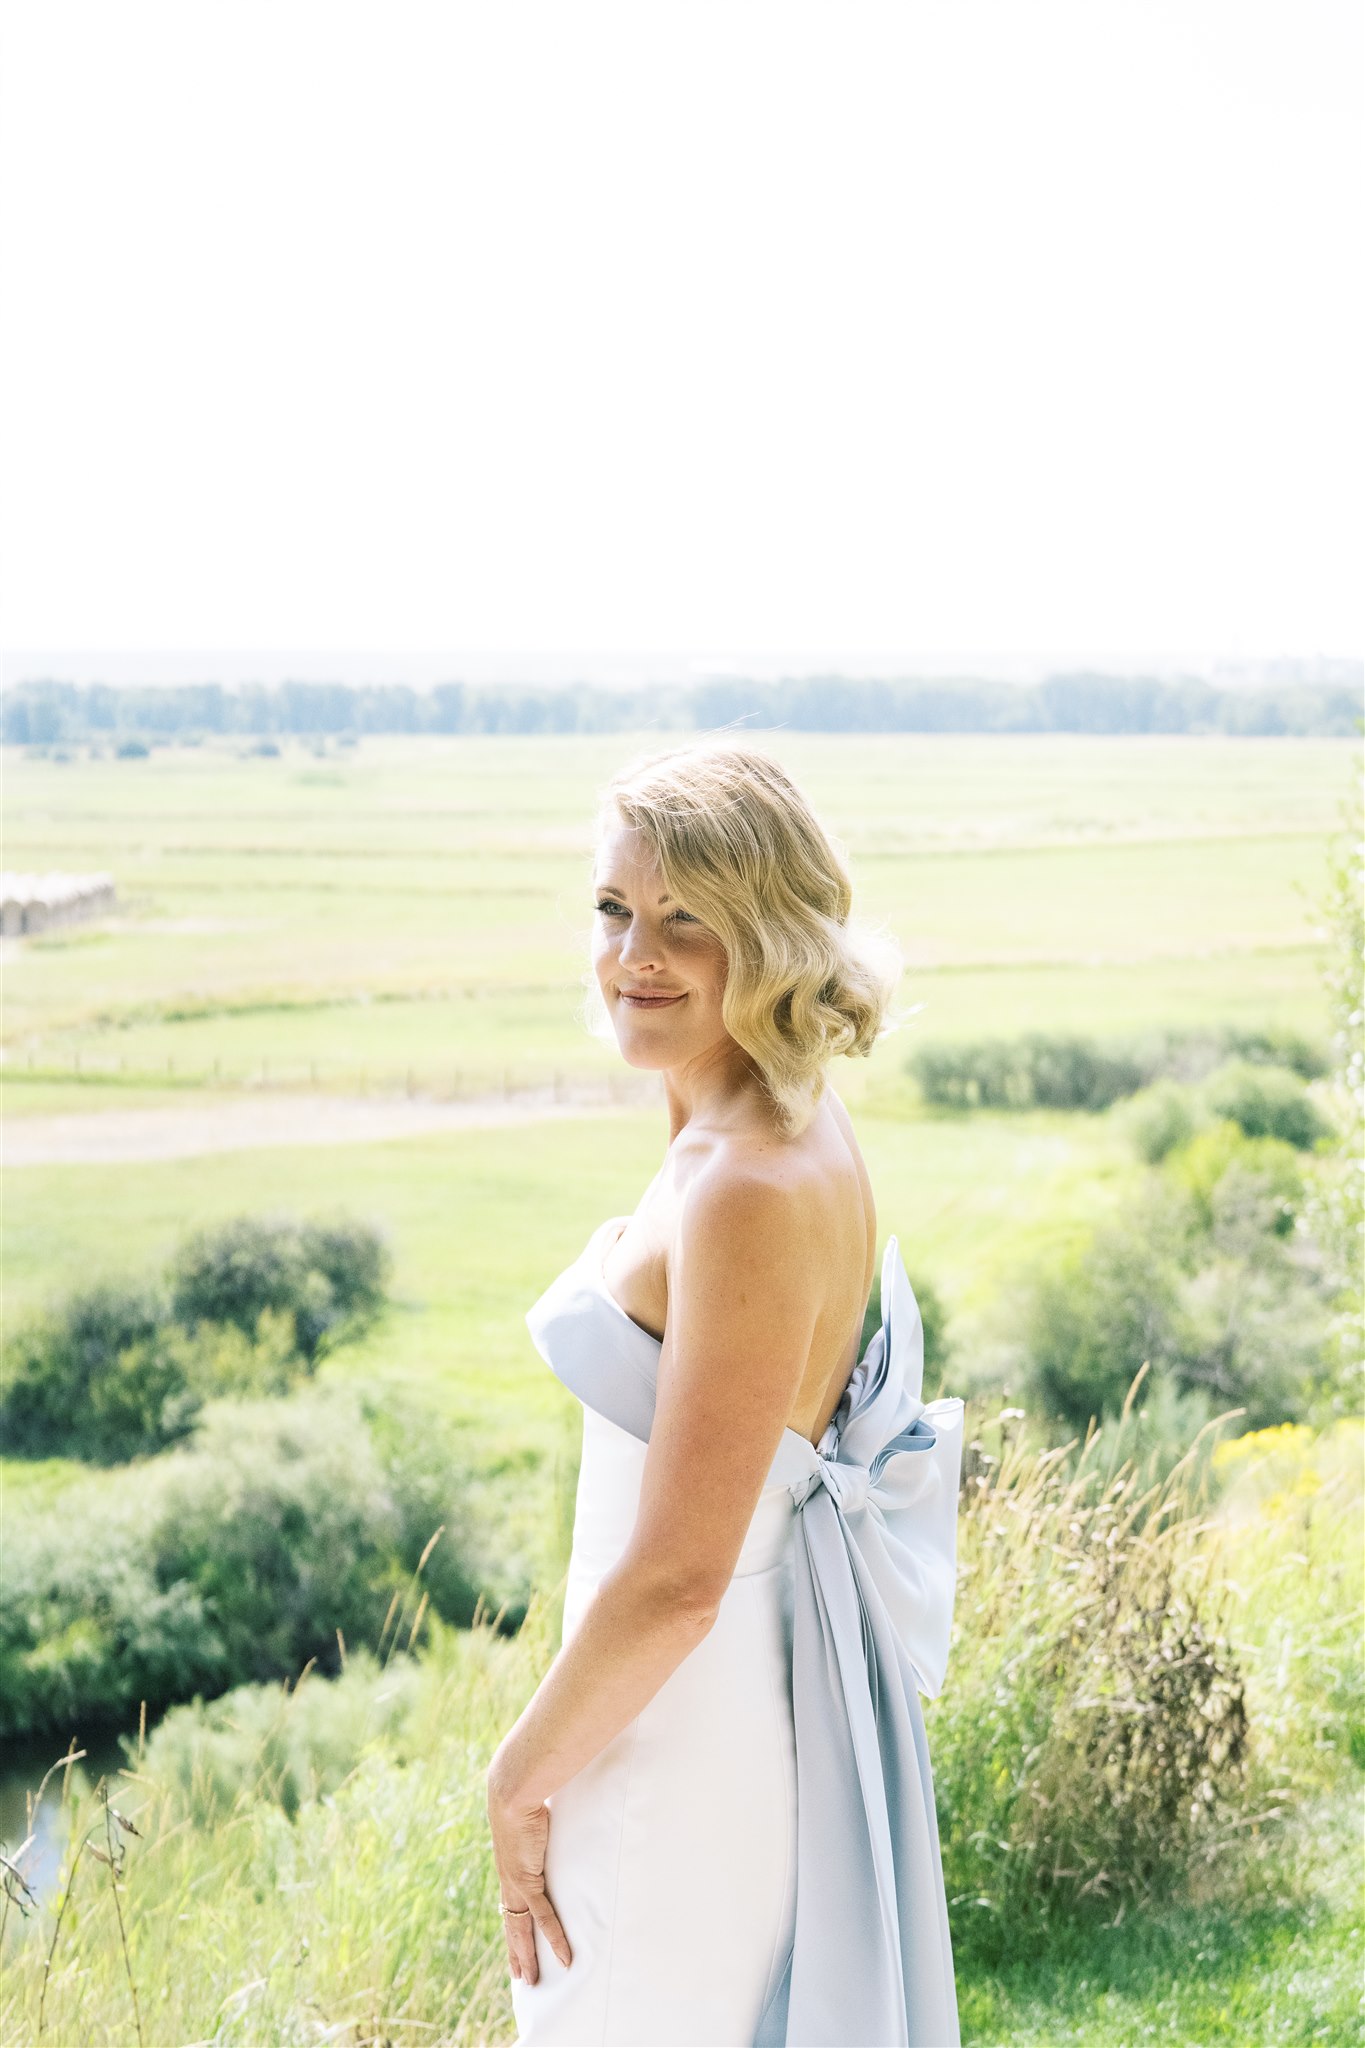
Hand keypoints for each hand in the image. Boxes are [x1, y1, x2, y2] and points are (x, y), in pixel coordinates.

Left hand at [487, 1778, 571, 1985]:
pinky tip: (563, 1957)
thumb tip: (552, 1813)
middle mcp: (508, 1880)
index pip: (509, 1906)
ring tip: (531, 1981)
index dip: (512, 1928)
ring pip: (520, 1930)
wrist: (512, 1792)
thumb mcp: (531, 1817)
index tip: (514, 1946)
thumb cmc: (523, 1795)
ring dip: (526, 1957)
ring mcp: (516, 1883)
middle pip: (511, 1926)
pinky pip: (543, 1917)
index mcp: (508, 1867)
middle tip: (521, 1977)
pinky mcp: (527, 1880)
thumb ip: (540, 1824)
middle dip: (515, 1953)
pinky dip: (554, 1938)